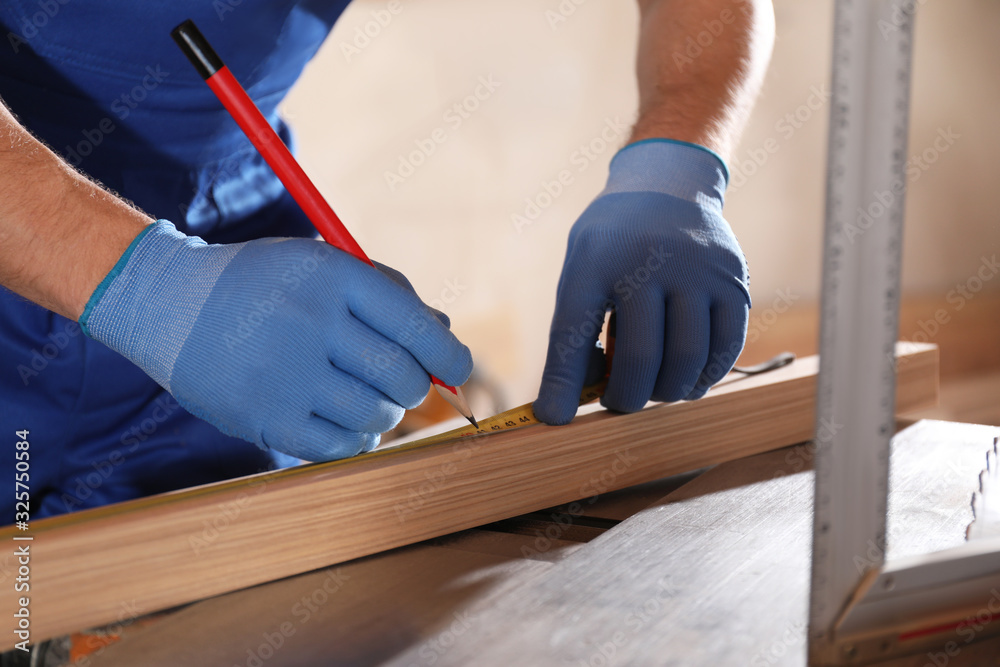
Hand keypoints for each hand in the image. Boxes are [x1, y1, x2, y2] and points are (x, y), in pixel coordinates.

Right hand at [81, 221, 472, 459]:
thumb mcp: (325, 266)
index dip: (450, 358)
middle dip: (413, 386)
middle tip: (401, 384)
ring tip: (364, 397)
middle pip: (402, 376)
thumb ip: (391, 294)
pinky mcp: (262, 417)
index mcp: (334, 277)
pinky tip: (344, 420)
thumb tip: (448, 337)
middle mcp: (311, 322)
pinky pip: (340, 446)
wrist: (170, 305)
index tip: (457, 371)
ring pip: (376, 414)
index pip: (417, 327)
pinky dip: (355, 438)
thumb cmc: (268, 286)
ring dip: (383, 413)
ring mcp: (284, 373)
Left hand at [534, 139, 749, 424]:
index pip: (572, 333)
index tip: (555, 420)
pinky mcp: (733, 282)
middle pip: (639, 358)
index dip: (562, 384)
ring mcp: (697, 271)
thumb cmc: (613, 241)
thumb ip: (576, 329)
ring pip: (686, 359)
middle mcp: (648, 262)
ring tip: (653, 389)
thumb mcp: (582, 267)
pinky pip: (724, 348)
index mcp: (596, 261)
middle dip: (625, 397)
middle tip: (619, 401)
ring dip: (666, 391)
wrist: (668, 183)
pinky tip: (687, 379)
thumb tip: (571, 401)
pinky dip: (704, 377)